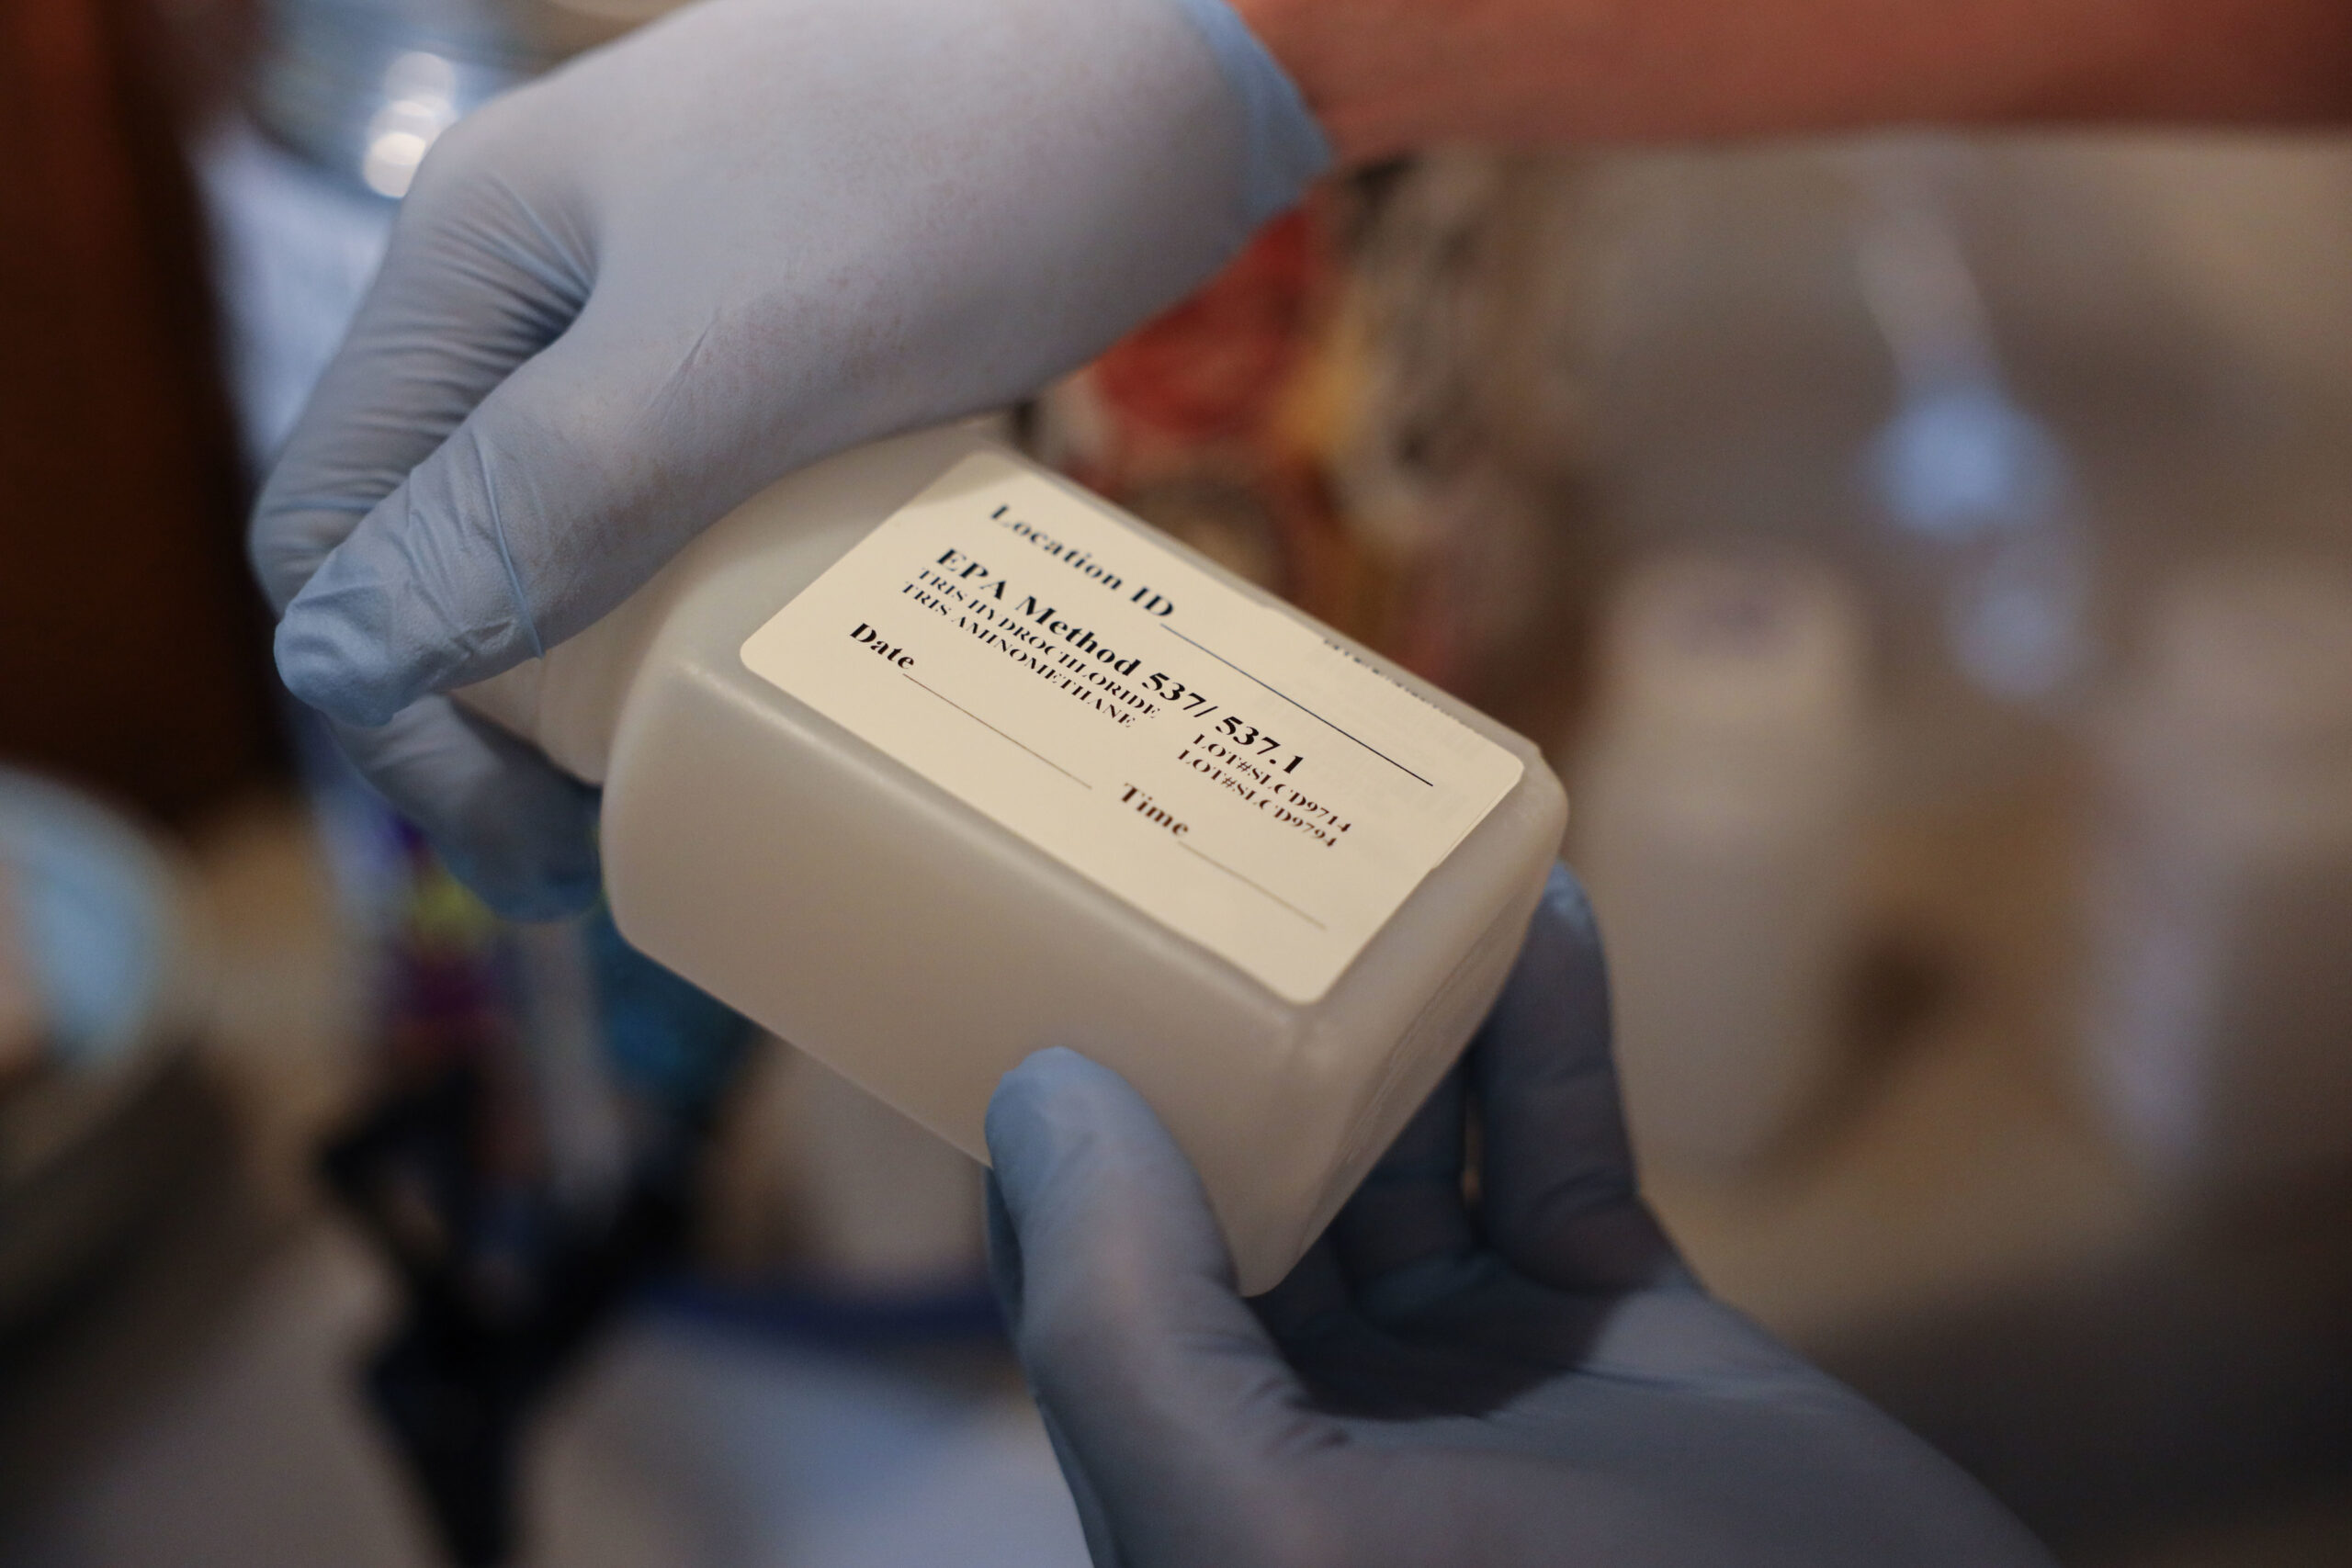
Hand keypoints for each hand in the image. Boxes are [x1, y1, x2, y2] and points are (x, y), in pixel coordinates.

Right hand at [250, 0, 1325, 917]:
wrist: (1178, 43)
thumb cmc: (964, 171)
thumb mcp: (736, 353)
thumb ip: (538, 499)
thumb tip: (339, 662)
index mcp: (475, 263)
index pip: (334, 525)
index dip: (398, 710)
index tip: (539, 841)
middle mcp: (546, 281)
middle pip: (447, 537)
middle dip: (493, 712)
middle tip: (605, 849)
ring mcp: (672, 302)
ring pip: (577, 526)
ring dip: (601, 670)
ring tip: (684, 786)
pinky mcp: (794, 333)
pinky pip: (700, 497)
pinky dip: (713, 600)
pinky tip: (782, 667)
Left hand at [983, 866, 2056, 1566]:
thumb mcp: (1266, 1525)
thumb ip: (1128, 1329)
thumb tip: (1040, 1098)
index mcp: (1205, 1479)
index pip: (1089, 1271)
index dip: (1063, 1117)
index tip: (1047, 940)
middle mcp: (1324, 1427)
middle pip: (1248, 1181)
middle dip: (1237, 1025)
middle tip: (1224, 848)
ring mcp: (1482, 1378)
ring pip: (1412, 1144)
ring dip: (1401, 1004)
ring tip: (1383, 850)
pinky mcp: (1628, 1334)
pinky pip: (1563, 1148)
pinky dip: (1550, 1035)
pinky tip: (1544, 914)